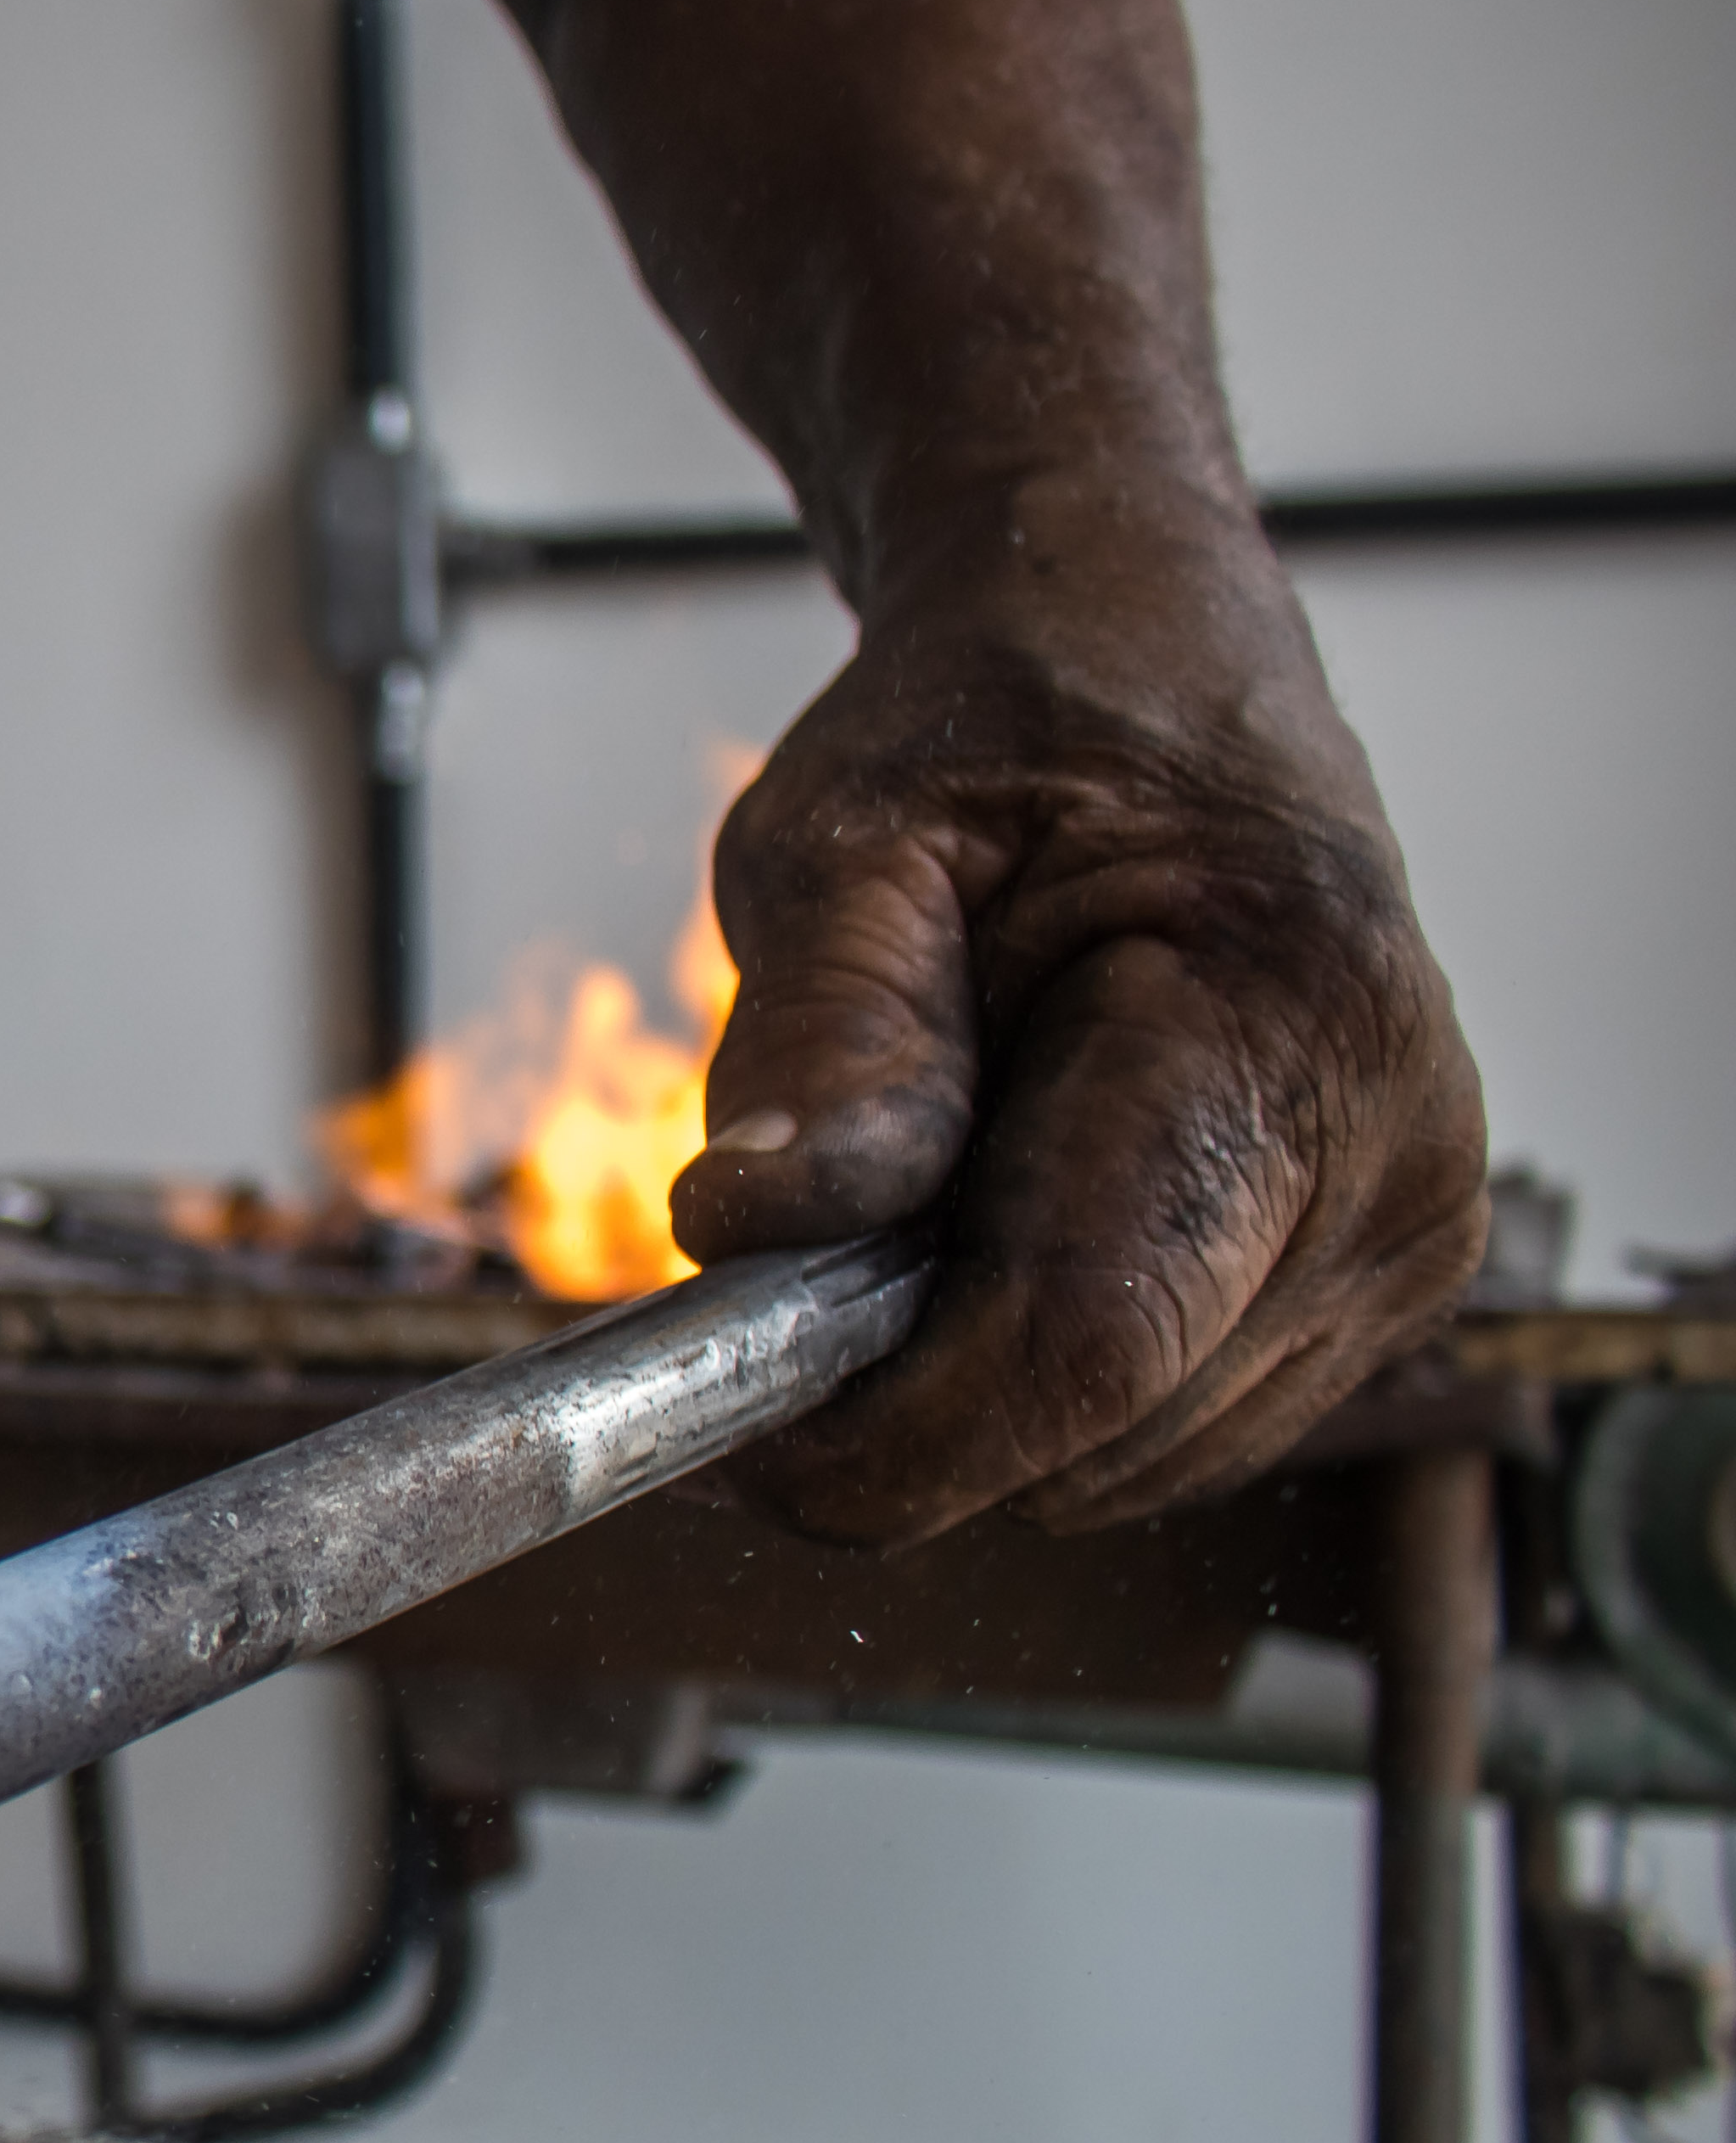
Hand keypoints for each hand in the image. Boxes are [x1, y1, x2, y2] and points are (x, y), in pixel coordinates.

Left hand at [669, 479, 1486, 1542]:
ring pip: (1127, 1461)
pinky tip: (1006, 1229)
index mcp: (1288, 1027)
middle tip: (799, 1276)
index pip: (1085, 1340)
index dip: (891, 1432)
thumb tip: (755, 1221)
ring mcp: (1401, 1239)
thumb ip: (824, 1034)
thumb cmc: (1002, 740)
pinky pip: (1163, 1433)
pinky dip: (1045, 1384)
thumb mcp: (851, 844)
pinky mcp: (1368, 1295)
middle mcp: (1390, 1159)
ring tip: (924, 1207)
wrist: (1145, 681)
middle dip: (913, 1405)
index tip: (741, 1434)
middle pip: (1103, 1428)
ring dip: (977, 1393)